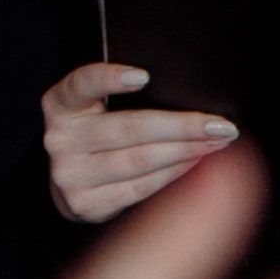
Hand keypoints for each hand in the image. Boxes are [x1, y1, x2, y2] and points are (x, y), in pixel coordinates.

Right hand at [46, 58, 240, 222]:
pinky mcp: (85, 203)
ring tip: (216, 143)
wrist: (70, 180)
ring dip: (186, 151)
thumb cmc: (97, 132)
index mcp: (61, 105)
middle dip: (182, 126)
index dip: (110, 78)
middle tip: (220, 125)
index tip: (144, 76)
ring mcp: (69, 174)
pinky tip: (196, 163)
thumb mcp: (97, 107)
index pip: (82, 84)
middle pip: (129, 128)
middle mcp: (59, 139)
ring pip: (139, 160)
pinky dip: (173, 174)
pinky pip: (140, 187)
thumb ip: (123, 98)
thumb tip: (189, 99)